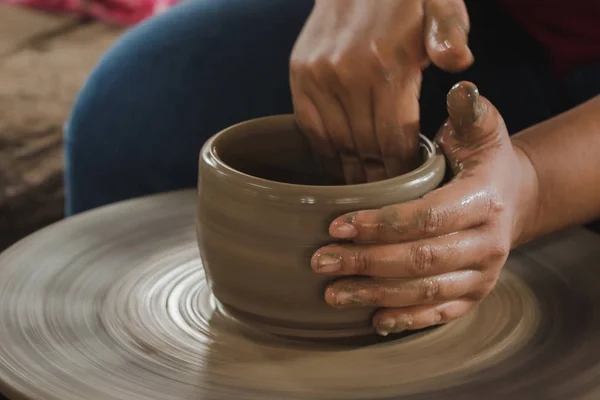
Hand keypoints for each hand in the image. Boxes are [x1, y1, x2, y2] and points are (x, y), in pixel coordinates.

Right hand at [290, 0, 472, 183]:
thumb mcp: (441, 5)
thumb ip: (451, 34)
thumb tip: (459, 65)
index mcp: (387, 66)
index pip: (394, 139)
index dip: (402, 171)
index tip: (408, 189)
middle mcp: (348, 76)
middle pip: (365, 148)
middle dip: (377, 179)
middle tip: (386, 203)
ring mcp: (319, 78)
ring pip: (336, 144)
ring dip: (350, 172)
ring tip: (362, 194)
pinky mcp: (300, 77)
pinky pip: (311, 130)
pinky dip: (326, 153)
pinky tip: (338, 167)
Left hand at [310, 81, 538, 335]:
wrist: (513, 199)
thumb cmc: (483, 161)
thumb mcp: (481, 130)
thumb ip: (469, 112)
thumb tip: (461, 86)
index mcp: (484, 200)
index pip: (428, 217)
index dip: (382, 224)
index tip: (337, 225)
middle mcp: (487, 243)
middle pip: (419, 259)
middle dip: (366, 262)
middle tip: (320, 261)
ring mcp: (482, 275)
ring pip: (424, 291)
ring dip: (375, 294)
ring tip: (332, 292)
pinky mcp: (473, 296)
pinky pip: (439, 314)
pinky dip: (405, 320)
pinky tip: (371, 320)